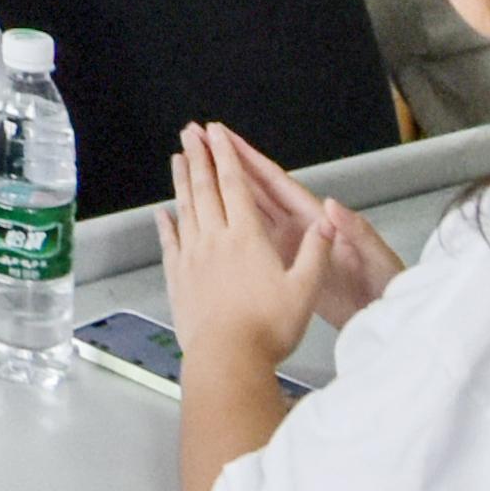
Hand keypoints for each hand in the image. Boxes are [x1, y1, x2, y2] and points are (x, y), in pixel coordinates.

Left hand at [159, 127, 371, 384]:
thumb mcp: (305, 290)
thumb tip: (327, 225)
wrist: (227, 357)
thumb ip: (316, 254)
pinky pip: (170, 243)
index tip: (217, 134)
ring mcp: (192, 258)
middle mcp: (215, 241)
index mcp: (247, 238)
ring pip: (185, 209)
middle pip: (204, 188)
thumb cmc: (267, 328)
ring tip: (176, 159)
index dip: (226, 156)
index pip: (235, 186)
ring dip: (181, 181)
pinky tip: (162, 213)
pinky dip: (165, 224)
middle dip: (198, 156)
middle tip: (189, 133)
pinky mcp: (178, 278)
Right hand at [192, 127, 402, 326]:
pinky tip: (212, 223)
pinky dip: (230, 228)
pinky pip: (250, 242)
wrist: (383, 316)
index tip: (224, 138)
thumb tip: (332, 206)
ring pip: (247, 211)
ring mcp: (290, 245)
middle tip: (199, 142)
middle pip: (255, 188)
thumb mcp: (374, 254)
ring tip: (197, 171)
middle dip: (227, 164)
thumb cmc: (382, 283)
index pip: (275, 182)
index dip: (249, 159)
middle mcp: (299, 226)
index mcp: (316, 217)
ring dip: (222, 190)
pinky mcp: (285, 266)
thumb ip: (354, 230)